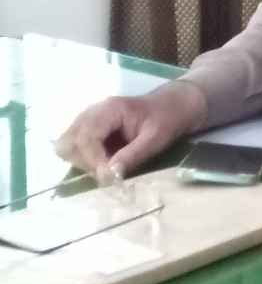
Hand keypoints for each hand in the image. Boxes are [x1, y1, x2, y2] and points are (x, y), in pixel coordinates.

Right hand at [54, 81, 207, 182]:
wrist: (172, 106)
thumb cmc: (167, 119)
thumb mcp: (155, 139)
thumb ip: (132, 156)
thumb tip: (109, 176)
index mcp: (110, 109)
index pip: (86, 136)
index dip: (93, 160)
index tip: (108, 177)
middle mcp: (93, 112)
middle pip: (70, 141)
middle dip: (86, 162)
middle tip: (108, 173)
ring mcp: (89, 119)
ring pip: (67, 145)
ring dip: (83, 162)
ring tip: (107, 168)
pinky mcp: (90, 129)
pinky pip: (75, 146)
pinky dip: (84, 159)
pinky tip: (104, 163)